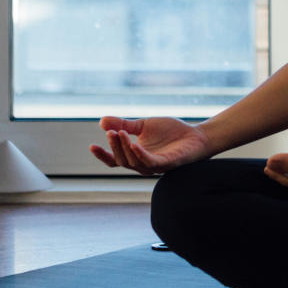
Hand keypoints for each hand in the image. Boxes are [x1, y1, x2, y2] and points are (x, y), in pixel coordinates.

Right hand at [88, 116, 211, 175]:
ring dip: (124, 148)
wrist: (196, 135)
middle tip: (111, 131)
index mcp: (135, 156)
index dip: (103, 155)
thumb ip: (124, 124)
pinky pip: (150, 162)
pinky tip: (134, 144)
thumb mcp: (144, 125)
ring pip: (133, 163)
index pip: (114, 161)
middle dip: (114, 146)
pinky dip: (140, 154)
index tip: (91, 146)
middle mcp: (143, 164)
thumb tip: (101, 121)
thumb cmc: (171, 132)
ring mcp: (155, 166)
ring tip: (121, 132)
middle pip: (122, 161)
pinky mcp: (167, 164)